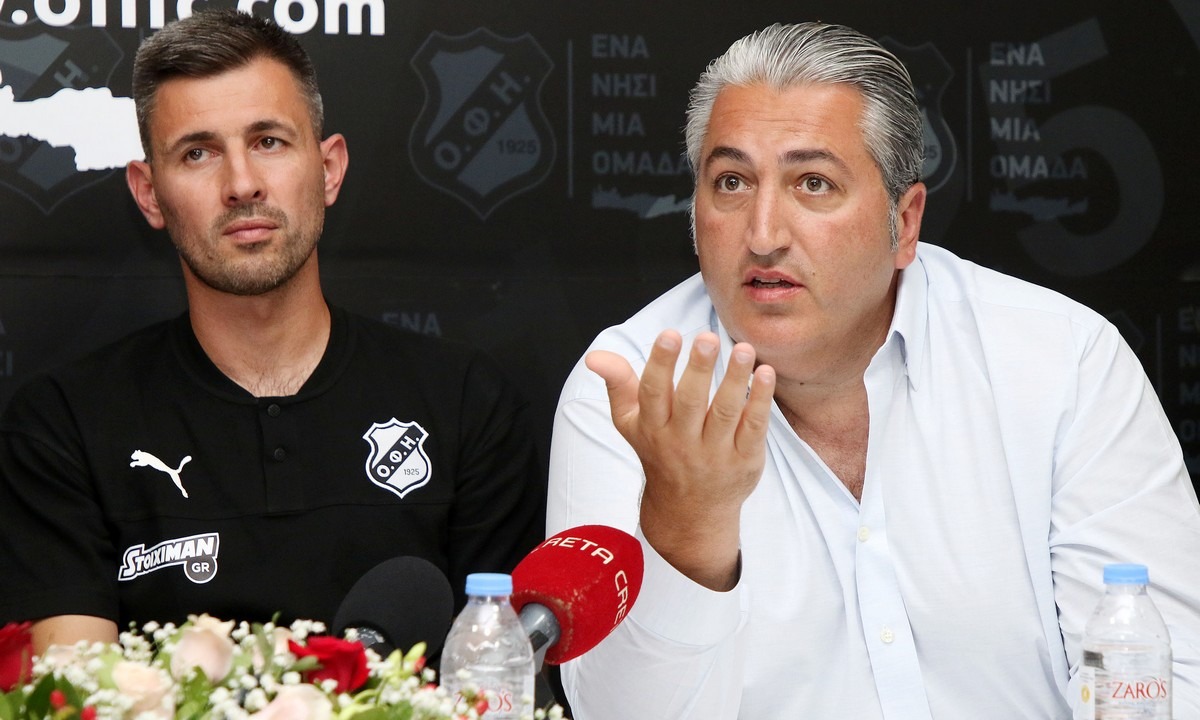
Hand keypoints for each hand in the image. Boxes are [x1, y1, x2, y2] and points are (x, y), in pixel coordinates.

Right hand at [586, 330, 774, 589]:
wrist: (689, 511)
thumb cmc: (659, 451)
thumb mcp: (630, 422)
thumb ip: (617, 383)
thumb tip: (594, 356)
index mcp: (652, 428)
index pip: (653, 393)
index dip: (660, 363)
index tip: (670, 335)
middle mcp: (681, 442)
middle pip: (690, 402)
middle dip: (698, 368)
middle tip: (708, 337)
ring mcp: (714, 454)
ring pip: (724, 412)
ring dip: (735, 379)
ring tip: (743, 349)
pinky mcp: (744, 461)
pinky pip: (753, 428)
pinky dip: (760, 401)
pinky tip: (765, 373)